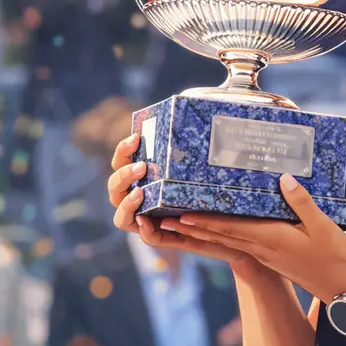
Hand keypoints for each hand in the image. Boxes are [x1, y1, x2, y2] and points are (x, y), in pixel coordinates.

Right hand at [108, 134, 254, 263]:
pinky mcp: (163, 239)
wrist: (231, 224)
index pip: (122, 163)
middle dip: (122, 175)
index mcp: (144, 180)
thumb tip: (196, 106)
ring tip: (140, 193)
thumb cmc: (214, 189)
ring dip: (127, 204)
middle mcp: (140, 200)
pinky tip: (148, 219)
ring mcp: (148, 222)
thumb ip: (193, 148)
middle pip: (114, 188)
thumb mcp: (203, 166)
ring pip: (122, 218)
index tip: (136, 137)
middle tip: (142, 167)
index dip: (123, 150)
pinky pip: (148, 238)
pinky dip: (145, 230)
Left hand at [153, 174, 345, 302]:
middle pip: (220, 235)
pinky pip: (239, 244)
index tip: (181, 214)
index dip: (204, 221)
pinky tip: (216, 231)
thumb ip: (302, 202)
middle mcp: (261, 248)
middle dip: (192, 227)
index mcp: (271, 238)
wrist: (340, 287)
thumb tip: (283, 178)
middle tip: (165, 220)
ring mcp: (264, 254)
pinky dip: (221, 237)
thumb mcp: (322, 225)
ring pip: (227, 241)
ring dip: (202, 233)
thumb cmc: (333, 256)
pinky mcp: (270, 257)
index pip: (230, 228)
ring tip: (179, 224)